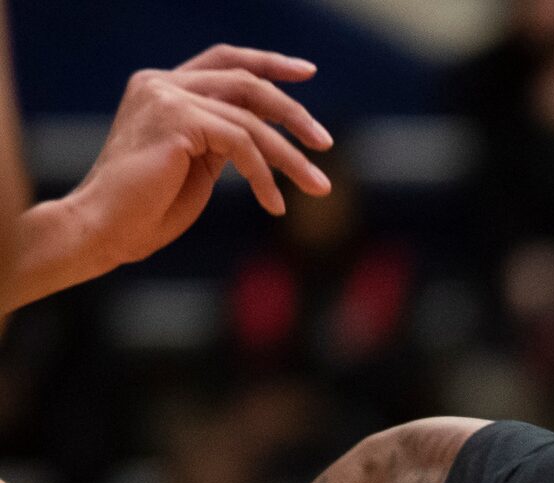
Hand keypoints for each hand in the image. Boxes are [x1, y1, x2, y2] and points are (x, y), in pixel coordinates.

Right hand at [35, 48, 331, 288]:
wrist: (107, 228)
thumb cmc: (150, 207)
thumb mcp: (198, 162)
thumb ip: (224, 137)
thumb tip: (266, 132)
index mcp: (162, 87)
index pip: (225, 62)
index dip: (268, 64)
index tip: (307, 73)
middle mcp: (161, 83)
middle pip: (245, 82)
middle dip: (293, 111)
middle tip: (326, 143)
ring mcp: (165, 96)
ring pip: (250, 119)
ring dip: (291, 157)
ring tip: (320, 187)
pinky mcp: (176, 119)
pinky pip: (242, 143)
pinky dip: (265, 175)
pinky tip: (274, 204)